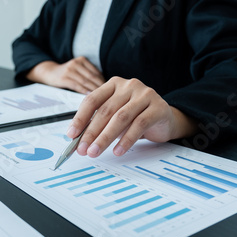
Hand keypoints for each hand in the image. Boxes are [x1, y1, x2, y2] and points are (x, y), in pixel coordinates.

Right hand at [26, 57, 105, 93]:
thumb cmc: (66, 74)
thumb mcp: (78, 70)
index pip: (96, 72)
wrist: (49, 72)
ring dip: (94, 91)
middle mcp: (76, 63)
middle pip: (92, 77)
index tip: (110, 91)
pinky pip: (77, 86)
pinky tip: (89, 97)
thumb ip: (89, 75)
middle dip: (101, 87)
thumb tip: (105, 86)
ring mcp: (70, 70)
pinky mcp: (64, 78)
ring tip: (101, 99)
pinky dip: (84, 91)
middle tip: (108, 97)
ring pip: (85, 82)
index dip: (104, 82)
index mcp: (82, 60)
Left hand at [66, 77, 198, 156]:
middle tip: (83, 149)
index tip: (71, 135)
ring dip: (105, 137)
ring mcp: (145, 94)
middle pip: (105, 111)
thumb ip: (98, 123)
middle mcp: (129, 86)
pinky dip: (126, 140)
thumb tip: (78, 139)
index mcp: (114, 85)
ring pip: (120, 118)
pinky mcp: (158, 107)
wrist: (165, 119)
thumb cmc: (136, 117)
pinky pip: (139, 125)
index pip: (92, 100)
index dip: (80, 118)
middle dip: (91, 132)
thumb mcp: (115, 117)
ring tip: (95, 151)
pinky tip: (117, 151)